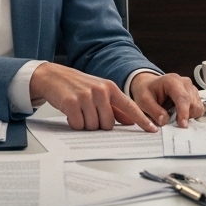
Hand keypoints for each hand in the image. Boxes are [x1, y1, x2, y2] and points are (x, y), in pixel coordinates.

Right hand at [29, 62, 157, 131]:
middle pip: (108, 124)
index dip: (141, 120)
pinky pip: (78, 125)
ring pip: (93, 127)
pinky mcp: (71, 103)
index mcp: (110, 88)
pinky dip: (74, 123)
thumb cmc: (77, 86)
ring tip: (79, 111)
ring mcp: (86, 96)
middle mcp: (100, 91)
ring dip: (85, 124)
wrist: (52, 76)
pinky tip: (71, 112)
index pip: (130, 107)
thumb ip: (114, 107)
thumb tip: (130, 121)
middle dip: (98, 124)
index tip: (152, 129)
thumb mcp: (99, 92)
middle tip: (88, 113)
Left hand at [130, 72, 205, 127]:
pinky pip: (199, 108)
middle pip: (192, 103)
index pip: (182, 97)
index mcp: (172, 81)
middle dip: (184, 115)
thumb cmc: (147, 91)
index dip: (184, 112)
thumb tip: (164, 121)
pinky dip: (191, 114)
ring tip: (174, 113)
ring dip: (188, 115)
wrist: (149, 85)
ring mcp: (191, 88)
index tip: (182, 125)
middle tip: (171, 118)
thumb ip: (153, 111)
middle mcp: (184, 83)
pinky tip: (180, 113)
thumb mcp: (143, 101)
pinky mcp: (195, 95)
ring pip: (197, 107)